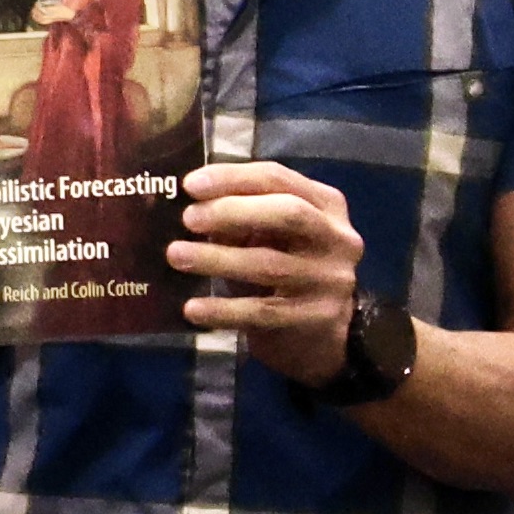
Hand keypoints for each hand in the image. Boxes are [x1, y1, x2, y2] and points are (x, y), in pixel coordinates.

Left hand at [172, 161, 365, 384]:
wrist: (322, 334)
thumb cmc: (288, 269)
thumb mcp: (272, 236)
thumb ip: (242, 218)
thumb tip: (194, 207)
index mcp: (326, 204)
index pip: (278, 178)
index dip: (233, 178)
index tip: (190, 184)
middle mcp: (336, 238)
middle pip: (288, 213)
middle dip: (232, 211)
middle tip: (188, 218)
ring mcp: (329, 280)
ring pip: (270, 265)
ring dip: (217, 259)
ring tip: (176, 255)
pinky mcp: (316, 318)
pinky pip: (261, 311)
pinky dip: (223, 309)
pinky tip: (192, 309)